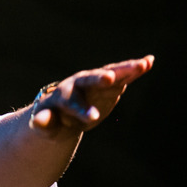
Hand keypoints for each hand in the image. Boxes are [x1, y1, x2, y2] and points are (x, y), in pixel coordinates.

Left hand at [29, 55, 153, 133]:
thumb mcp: (46, 125)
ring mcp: (96, 82)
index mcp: (63, 96)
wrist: (63, 111)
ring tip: (144, 64)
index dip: (82, 110)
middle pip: (91, 79)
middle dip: (100, 79)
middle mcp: (80, 84)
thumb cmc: (52, 119)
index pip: (72, 102)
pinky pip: (123, 75)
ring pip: (110, 73)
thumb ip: (43, 123)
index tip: (93, 118)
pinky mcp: (110, 84)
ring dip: (125, 69)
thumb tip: (37, 122)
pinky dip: (135, 69)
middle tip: (110, 79)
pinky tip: (149, 61)